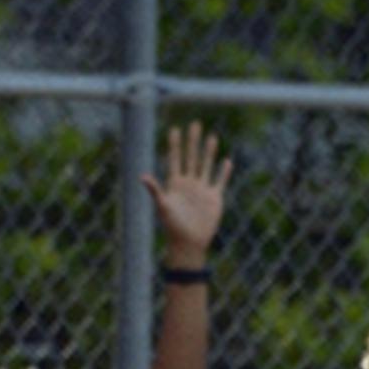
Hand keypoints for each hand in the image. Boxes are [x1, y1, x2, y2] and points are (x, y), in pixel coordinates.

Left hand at [140, 122, 232, 263]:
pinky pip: (219, 181)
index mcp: (175, 184)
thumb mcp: (162, 206)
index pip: (175, 159)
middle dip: (193, 141)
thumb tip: (141, 176)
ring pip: (206, 165)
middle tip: (195, 124)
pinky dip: (223, 172)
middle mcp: (188, 184)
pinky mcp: (214, 198)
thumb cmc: (172, 227)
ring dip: (208, 152)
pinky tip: (226, 161)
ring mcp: (202, 190)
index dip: (175, 144)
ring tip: (211, 137)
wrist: (189, 244)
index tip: (175, 128)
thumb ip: (154, 190)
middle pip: (191, 157)